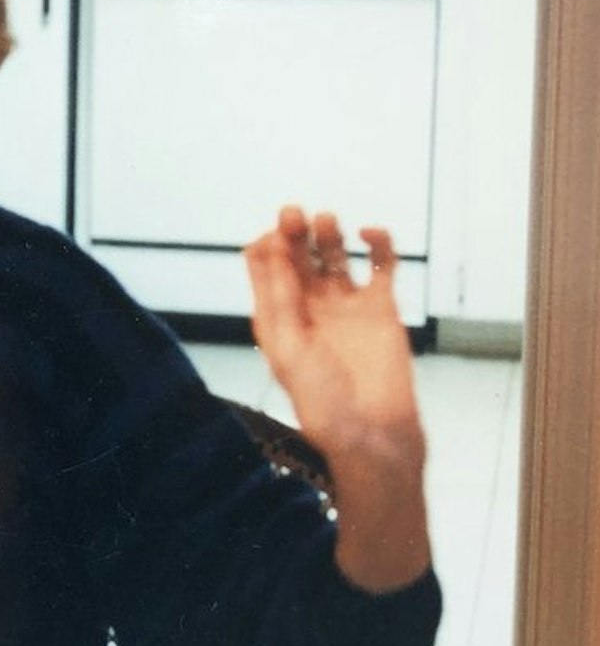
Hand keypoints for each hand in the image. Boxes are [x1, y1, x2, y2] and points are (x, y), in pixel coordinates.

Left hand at [244, 206, 429, 591]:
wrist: (371, 433)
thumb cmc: (321, 400)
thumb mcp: (287, 345)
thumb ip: (279, 295)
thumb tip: (269, 246)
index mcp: (276, 316)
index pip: (264, 265)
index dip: (266, 245)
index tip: (273, 239)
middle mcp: (308, 306)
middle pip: (297, 254)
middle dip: (294, 230)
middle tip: (294, 212)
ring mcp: (345, 305)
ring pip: (335, 253)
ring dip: (329, 232)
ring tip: (327, 221)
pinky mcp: (381, 308)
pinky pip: (380, 265)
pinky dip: (378, 244)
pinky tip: (369, 234)